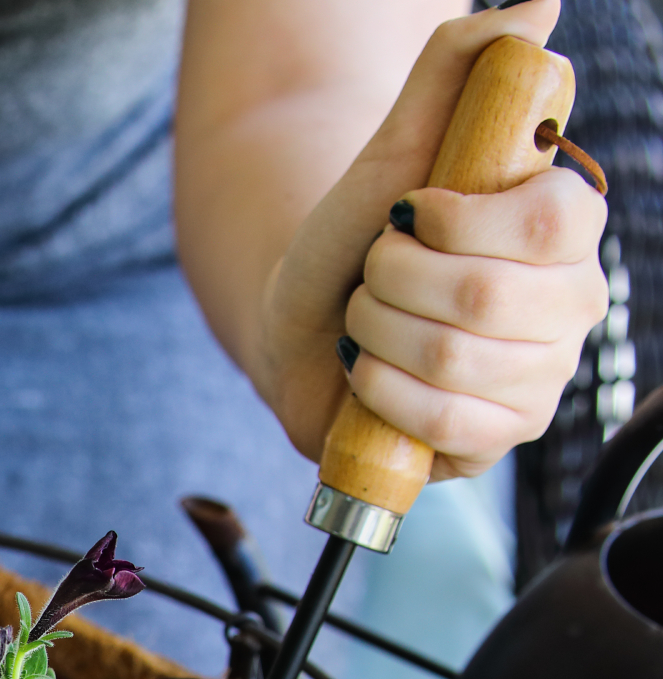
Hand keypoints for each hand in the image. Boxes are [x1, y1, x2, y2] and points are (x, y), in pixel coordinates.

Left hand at [258, 0, 606, 481]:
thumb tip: (534, 9)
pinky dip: (383, 391)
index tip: (408, 215)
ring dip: (377, 334)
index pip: (553, 219)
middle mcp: (570, 305)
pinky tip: (366, 372)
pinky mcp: (498, 441)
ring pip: (456, 361)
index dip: (458, 221)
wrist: (302, 327)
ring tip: (366, 322)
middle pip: (485, 297)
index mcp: (566, 228)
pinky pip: (447, 423)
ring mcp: (540, 379)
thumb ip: (456, 70)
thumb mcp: (394, 145)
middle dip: (392, 282)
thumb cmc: (355, 238)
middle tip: (372, 277)